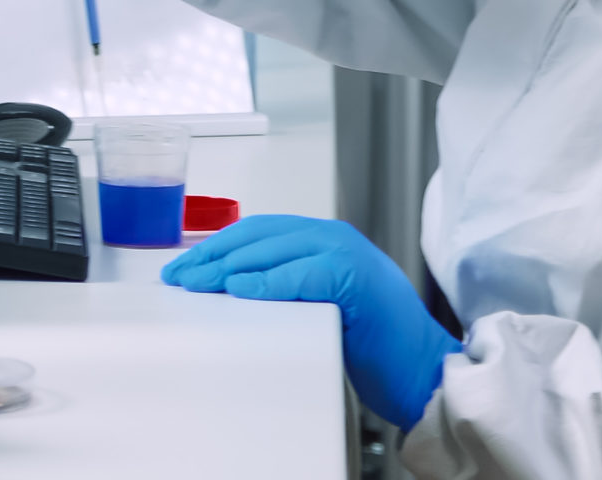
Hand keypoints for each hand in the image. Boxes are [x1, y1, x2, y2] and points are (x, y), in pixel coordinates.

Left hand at [163, 216, 461, 429]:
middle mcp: (335, 237)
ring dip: (229, 267)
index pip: (258, 232)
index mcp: (326, 238)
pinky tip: (239, 290)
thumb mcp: (320, 301)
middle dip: (213, 255)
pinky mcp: (355, 279)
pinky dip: (267, 282)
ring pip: (274, 250)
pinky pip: (301, 275)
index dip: (217, 247)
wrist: (423, 369)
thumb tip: (228, 285)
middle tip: (178, 276)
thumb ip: (286, 283)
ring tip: (196, 284)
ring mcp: (347, 254)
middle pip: (259, 236)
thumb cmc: (373, 344)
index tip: (184, 266)